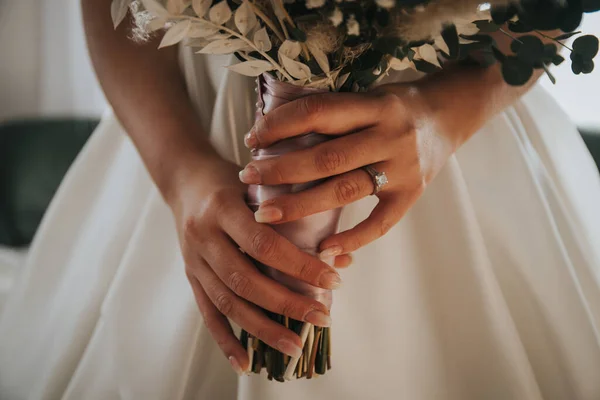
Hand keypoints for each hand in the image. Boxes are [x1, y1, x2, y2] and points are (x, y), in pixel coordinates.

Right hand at [169, 155, 347, 373]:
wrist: (184, 177)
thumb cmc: (233, 179)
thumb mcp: (261, 184)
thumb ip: (295, 216)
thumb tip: (340, 257)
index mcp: (222, 208)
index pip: (264, 244)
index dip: (299, 266)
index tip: (333, 281)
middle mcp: (203, 237)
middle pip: (245, 280)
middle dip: (286, 304)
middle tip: (322, 318)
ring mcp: (193, 260)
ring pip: (227, 302)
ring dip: (262, 329)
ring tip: (295, 347)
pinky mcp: (191, 276)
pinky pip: (207, 313)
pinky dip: (226, 341)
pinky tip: (246, 363)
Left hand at [238, 84, 457, 258]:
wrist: (450, 113)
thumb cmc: (397, 104)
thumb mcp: (368, 95)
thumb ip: (333, 112)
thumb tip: (275, 130)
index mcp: (375, 104)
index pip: (318, 111)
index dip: (281, 125)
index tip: (252, 138)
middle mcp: (390, 135)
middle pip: (327, 157)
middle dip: (281, 170)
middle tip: (249, 178)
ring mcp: (404, 168)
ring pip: (345, 190)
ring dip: (302, 205)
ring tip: (267, 214)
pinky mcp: (413, 195)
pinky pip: (381, 223)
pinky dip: (352, 239)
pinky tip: (324, 250)